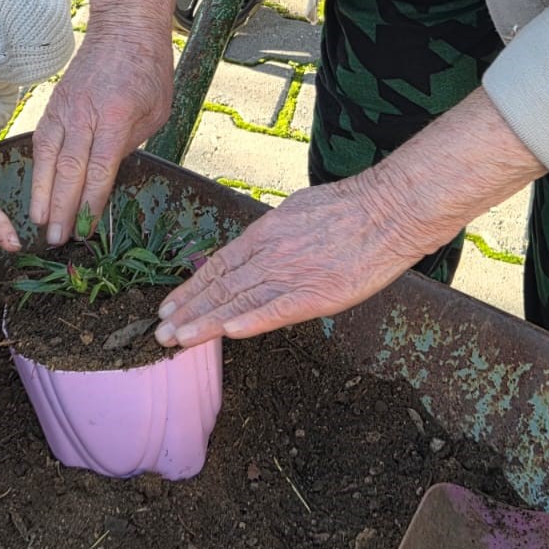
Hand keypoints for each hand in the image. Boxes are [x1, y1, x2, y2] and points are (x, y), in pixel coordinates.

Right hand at [31, 0, 182, 245]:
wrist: (124, 28)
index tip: (84, 230)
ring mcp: (65, 108)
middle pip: (69, 169)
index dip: (90, 203)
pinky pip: (41, 142)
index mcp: (118, 116)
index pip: (99, 169)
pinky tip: (36, 191)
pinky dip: (37, 169)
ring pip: (48, 158)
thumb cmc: (149, 71)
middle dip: (61, 208)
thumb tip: (107, 179)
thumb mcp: (155, 113)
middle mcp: (86, 113)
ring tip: (38, 224)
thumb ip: (130, 146)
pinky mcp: (54, 105)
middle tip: (56, 240)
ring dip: (42, 194)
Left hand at [153, 90, 545, 347]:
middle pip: (222, 286)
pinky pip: (279, 310)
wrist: (389, 209)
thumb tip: (248, 250)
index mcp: (267, 234)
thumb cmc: (348, 207)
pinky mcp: (320, 292)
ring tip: (177, 340)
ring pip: (241, 301)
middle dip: (188, 311)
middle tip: (159, 333)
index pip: (219, 266)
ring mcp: (294, 273)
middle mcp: (273, 254)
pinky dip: (252, 321)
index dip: (192, 288)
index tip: (169, 306)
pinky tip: (229, 333)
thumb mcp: (296, 212)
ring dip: (206, 323)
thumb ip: (270, 236)